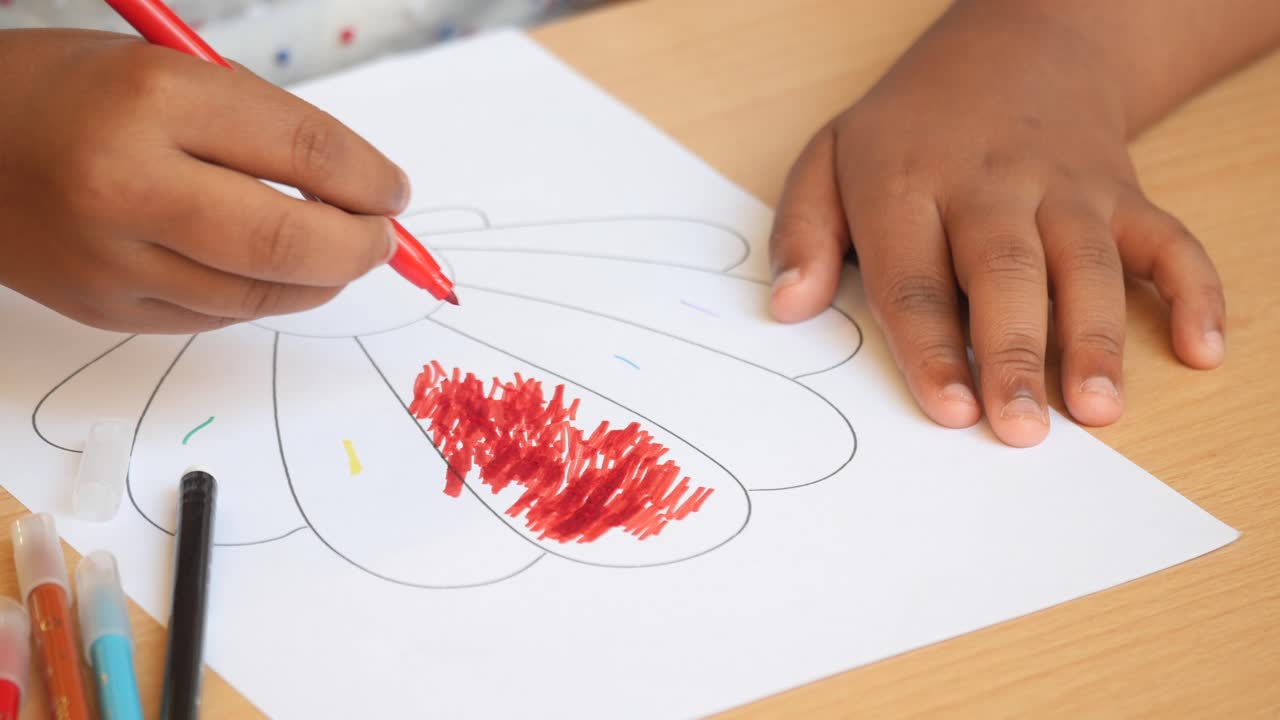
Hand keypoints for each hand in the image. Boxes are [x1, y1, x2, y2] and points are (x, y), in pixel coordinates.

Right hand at [0, 30, 408, 332]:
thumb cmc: (66, 92)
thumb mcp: (166, 71)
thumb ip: (260, 126)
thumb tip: (358, 187)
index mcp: (152, 100)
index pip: (304, 151)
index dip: (370, 178)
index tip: (394, 191)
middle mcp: (128, 184)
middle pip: (289, 240)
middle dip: (360, 246)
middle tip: (382, 239)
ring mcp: (112, 259)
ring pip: (259, 296)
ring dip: (319, 280)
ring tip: (338, 255)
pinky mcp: (103, 309)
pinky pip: (215, 317)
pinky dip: (261, 297)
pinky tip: (272, 273)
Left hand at [768, 5, 1225, 446]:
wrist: (1018, 48)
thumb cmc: (912, 129)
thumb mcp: (831, 157)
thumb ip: (804, 231)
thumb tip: (787, 307)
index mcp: (907, 183)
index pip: (915, 275)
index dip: (931, 346)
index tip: (948, 409)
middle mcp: (990, 186)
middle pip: (1004, 274)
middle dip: (1013, 353)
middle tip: (1019, 428)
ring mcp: (1065, 187)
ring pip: (1086, 263)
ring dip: (1096, 337)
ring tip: (1098, 409)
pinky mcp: (1122, 192)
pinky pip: (1168, 239)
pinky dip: (1194, 290)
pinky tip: (1202, 349)